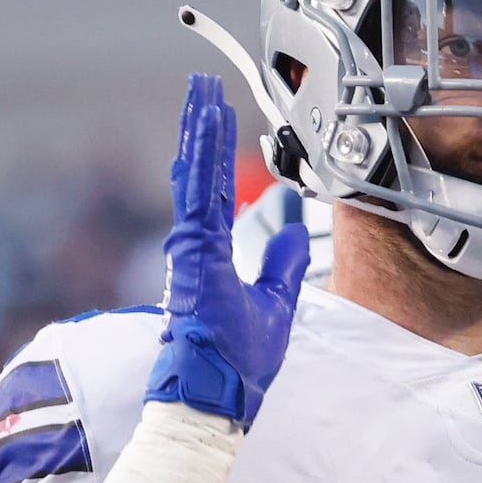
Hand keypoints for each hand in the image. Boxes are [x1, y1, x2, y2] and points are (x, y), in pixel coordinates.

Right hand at [146, 72, 309, 426]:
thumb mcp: (275, 306)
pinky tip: (206, 125)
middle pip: (201, 173)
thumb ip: (281, 264)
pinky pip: (201, 192)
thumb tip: (290, 229)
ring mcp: (191, 247)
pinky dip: (204, 157)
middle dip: (202, 127)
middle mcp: (196, 246)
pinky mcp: (193, 251)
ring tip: (202, 89)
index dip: (215, 153)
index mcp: (211, 256)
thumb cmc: (236, 365)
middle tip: (203, 84)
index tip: (214, 118)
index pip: (216, 193)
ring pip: (198, 174)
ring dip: (202, 130)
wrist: (212, 398)